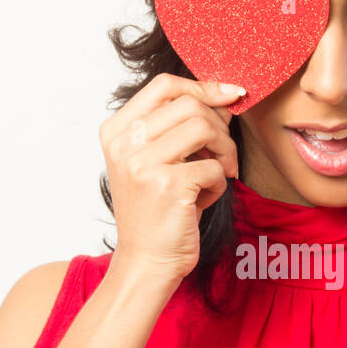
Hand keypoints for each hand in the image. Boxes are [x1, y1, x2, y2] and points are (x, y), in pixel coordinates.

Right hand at [99, 74, 244, 285]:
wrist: (147, 261)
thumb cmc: (158, 211)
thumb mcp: (158, 160)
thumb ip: (179, 126)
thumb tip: (224, 95)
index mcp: (116, 131)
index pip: (164, 86)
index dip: (202, 86)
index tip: (230, 95)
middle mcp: (123, 143)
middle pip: (189, 104)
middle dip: (219, 126)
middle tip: (224, 153)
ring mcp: (142, 163)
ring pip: (204, 127)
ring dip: (224, 150)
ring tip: (221, 171)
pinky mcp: (167, 185)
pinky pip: (213, 165)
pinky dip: (220, 181)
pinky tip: (206, 197)